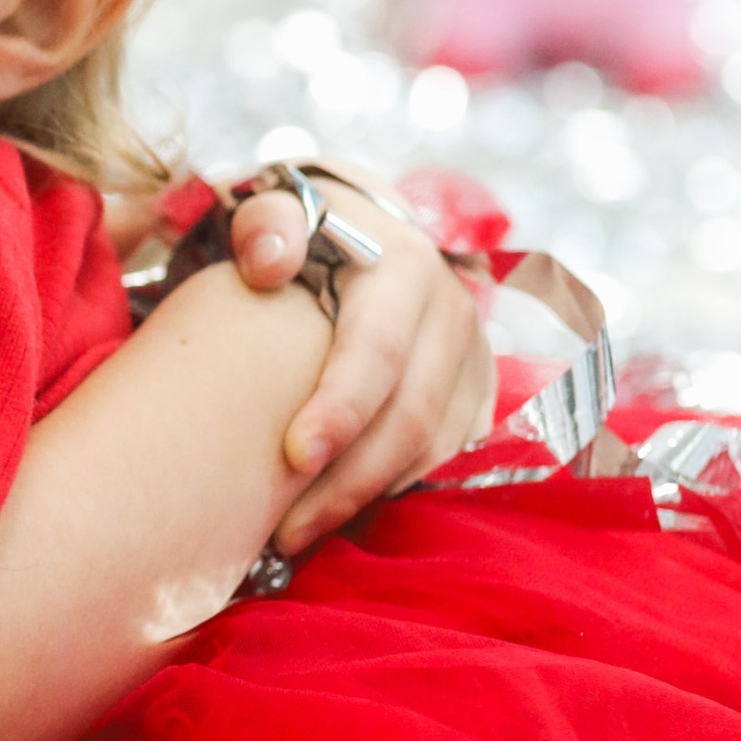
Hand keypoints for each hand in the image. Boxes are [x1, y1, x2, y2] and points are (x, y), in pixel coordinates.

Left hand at [226, 170, 493, 552]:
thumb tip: (268, 262)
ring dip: (369, 499)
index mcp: (403, 265)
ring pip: (433, 447)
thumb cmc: (296, 227)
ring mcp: (471, 354)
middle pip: (411, 416)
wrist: (358, 226)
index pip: (377, 350)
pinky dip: (395, 490)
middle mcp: (451, 310)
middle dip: (348, 481)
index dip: (340, 408)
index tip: (292, 458)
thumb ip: (264, 225)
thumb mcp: (273, 206)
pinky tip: (342, 515)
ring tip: (297, 534)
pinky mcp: (476, 389)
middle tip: (282, 533)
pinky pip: (445, 456)